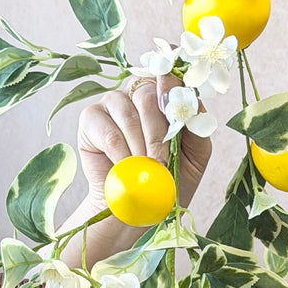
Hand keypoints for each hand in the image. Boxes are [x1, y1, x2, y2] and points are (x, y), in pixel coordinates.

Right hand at [62, 78, 212, 272]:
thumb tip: (192, 102)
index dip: (172, 87)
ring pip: (127, 111)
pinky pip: (106, 128)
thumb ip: (196, 128)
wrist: (138, 209)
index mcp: (165, 97)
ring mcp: (113, 103)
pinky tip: (124, 168)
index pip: (170, 78)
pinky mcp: (91, 119)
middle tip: (159, 162)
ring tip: (144, 169)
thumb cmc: (167, 181)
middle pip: (147, 94)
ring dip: (139, 145)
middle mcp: (138, 93)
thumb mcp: (195, 157)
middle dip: (156, 131)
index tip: (174, 104)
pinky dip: (119, 151)